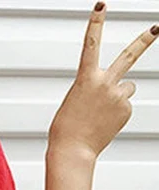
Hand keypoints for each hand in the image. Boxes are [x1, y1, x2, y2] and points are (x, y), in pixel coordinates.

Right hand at [48, 3, 157, 158]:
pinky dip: (115, 114)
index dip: (96, 23)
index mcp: (85, 79)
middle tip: (155, 28)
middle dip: (144, 40)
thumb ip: (94, 88)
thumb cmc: (66, 129)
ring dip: (117, 98)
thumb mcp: (74, 102)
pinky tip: (103, 123)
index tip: (101, 7)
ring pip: (125, 89)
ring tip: (101, 113)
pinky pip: (124, 107)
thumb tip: (118, 90)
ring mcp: (117, 96)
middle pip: (129, 56)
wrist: (72, 151)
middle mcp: (104, 83)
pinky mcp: (125, 110)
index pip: (91, 44)